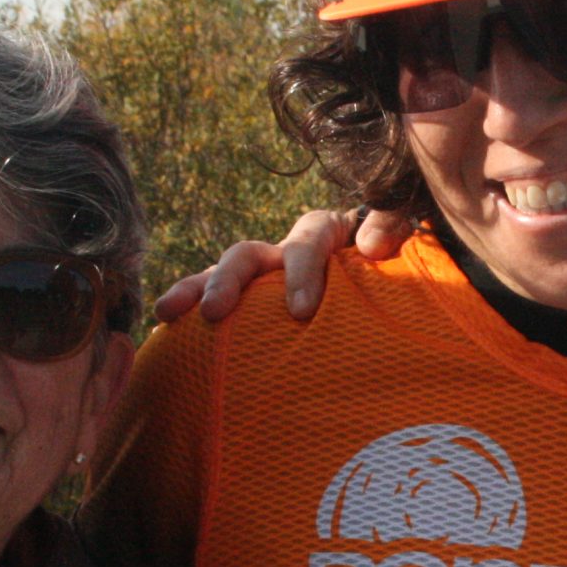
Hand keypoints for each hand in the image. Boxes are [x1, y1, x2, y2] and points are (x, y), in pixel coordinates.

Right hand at [150, 208, 412, 324]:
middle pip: (247, 255)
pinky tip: (166, 337)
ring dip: (194, 291)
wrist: (384, 283)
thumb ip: (392, 229)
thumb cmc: (394, 265)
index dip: (300, 270)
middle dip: (228, 281)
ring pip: (219, 277)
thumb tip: (370, 246)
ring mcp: (262, 281)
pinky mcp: (250, 306)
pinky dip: (190, 316)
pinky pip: (215, 306)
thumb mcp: (400, 235)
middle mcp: (284, 254)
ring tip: (167, 313)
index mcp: (324, 234)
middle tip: (213, 313)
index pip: (308, 240)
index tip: (301, 311)